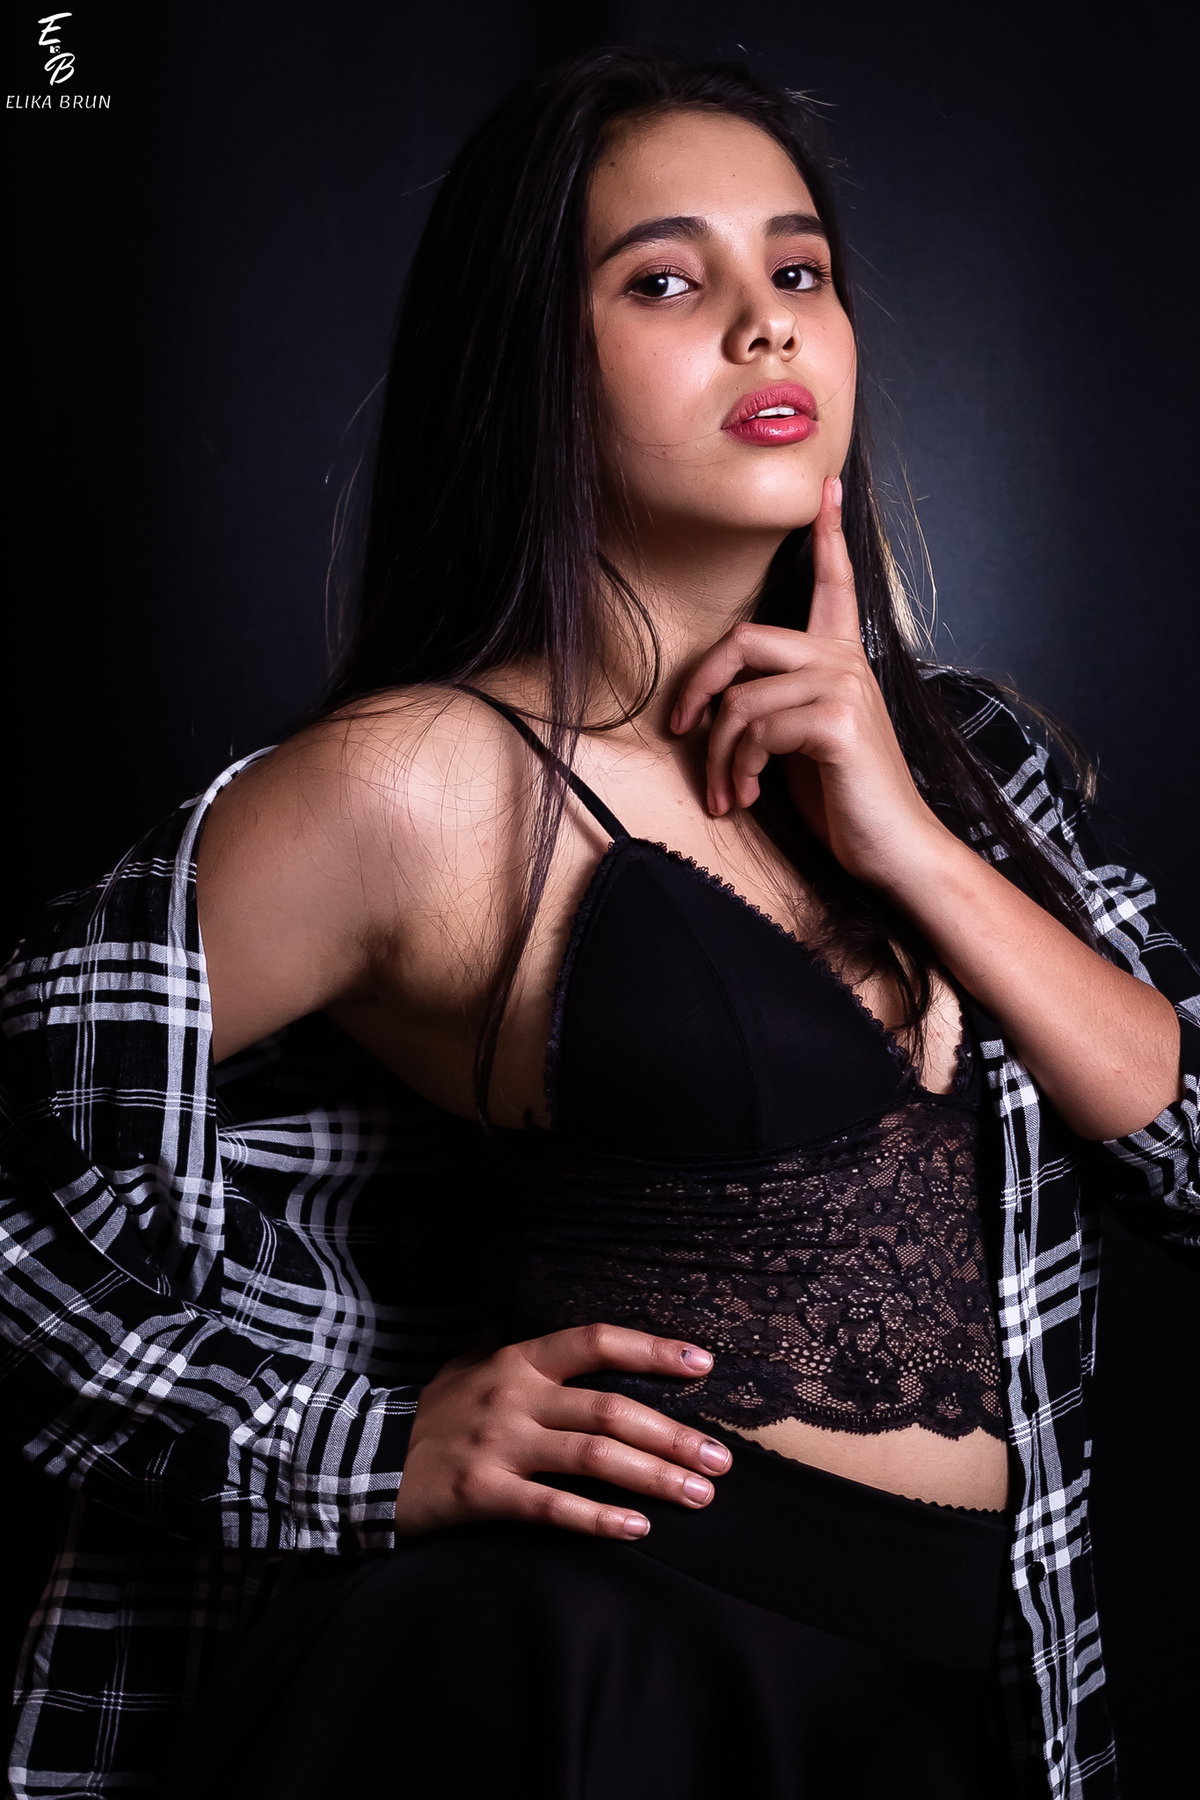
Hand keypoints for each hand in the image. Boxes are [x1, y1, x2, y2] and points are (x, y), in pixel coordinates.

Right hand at [392, 1324, 731, 1539]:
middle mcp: (512, 1395)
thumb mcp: (472, 1368)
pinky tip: (635, 1529)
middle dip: (673, 1435)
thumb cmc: (432, 1416)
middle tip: (720, 1460)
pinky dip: (598, 1519)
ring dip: (653, 1477)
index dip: (651, 1351)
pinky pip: (551, 1508)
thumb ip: (524, 1359)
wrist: (361, 1461)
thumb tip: (583, 1348)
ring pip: (592, 1457)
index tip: (703, 1364)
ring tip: (697, 1496)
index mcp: (516, 1360)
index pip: (594, 1343)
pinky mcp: (480, 1494)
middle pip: (608, 1409)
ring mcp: (496, 1444)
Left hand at [670, 475, 944, 890]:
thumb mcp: (802, 743)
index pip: (835, 584)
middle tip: (681, 729)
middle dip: (698, 685)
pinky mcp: (836, 722)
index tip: (827, 487)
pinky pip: (756, 729)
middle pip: (744, 639)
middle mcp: (846, 662)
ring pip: (741, 699)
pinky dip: (740, 768)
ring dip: (718, 754)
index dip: (828, 535)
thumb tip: (719, 704)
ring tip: (727, 791)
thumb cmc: (847, 799)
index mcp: (843, 659)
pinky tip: (748, 796)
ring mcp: (844, 687)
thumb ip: (775, 706)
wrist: (895, 848)